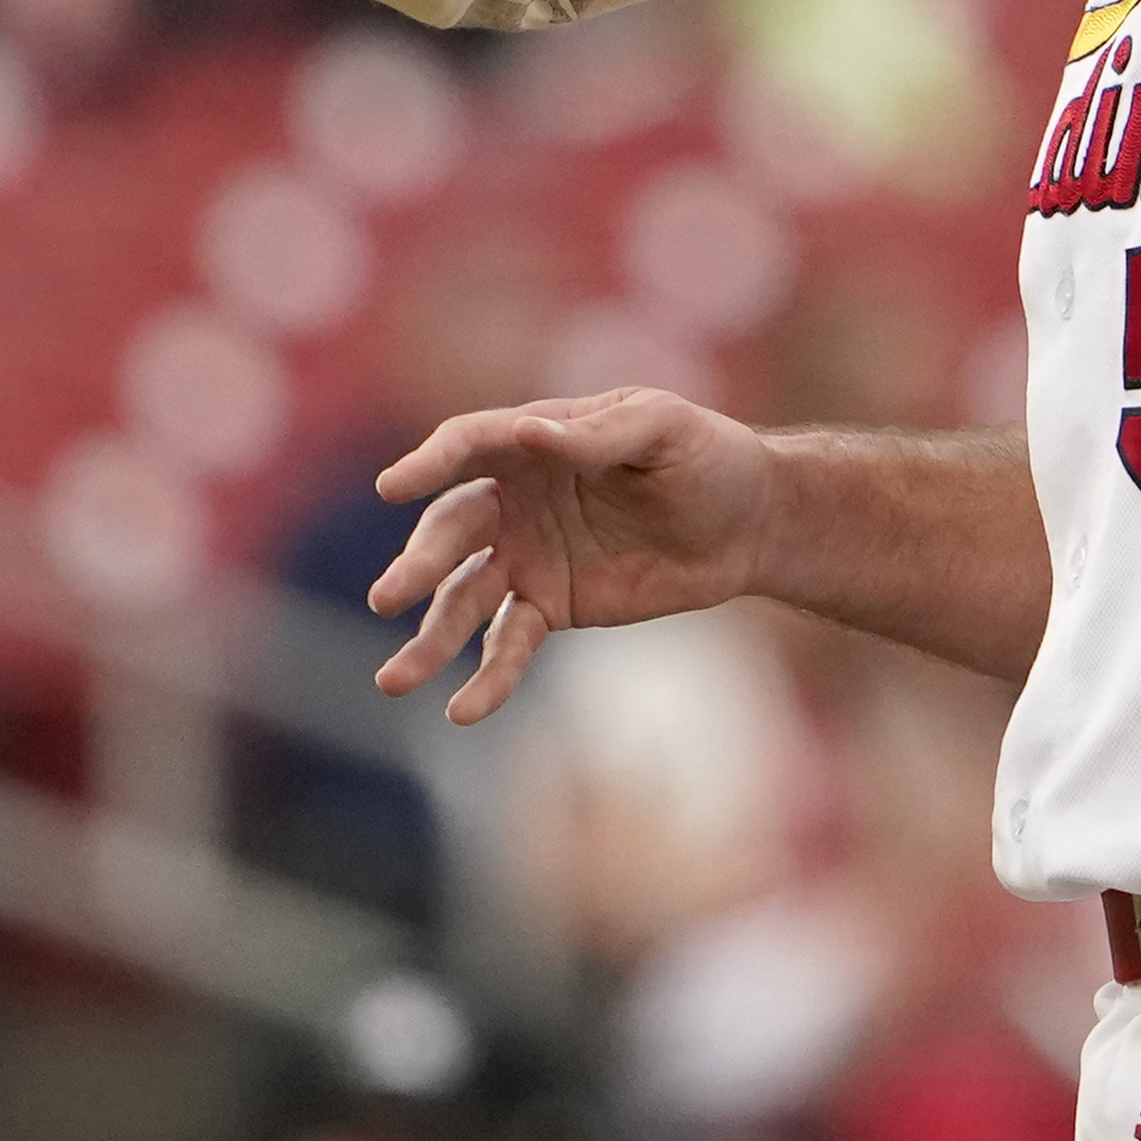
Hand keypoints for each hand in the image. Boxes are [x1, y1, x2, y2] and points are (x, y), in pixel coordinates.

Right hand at [367, 387, 777, 723]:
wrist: (751, 524)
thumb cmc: (709, 457)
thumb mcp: (662, 429)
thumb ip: (597, 433)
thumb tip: (529, 430)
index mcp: (534, 440)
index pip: (468, 446)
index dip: (429, 464)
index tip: (393, 487)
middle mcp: (515, 498)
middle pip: (452, 529)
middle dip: (419, 564)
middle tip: (389, 597)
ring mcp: (528, 556)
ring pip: (463, 597)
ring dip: (429, 637)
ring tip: (395, 681)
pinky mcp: (552, 605)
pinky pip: (508, 643)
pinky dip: (487, 677)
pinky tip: (465, 711)